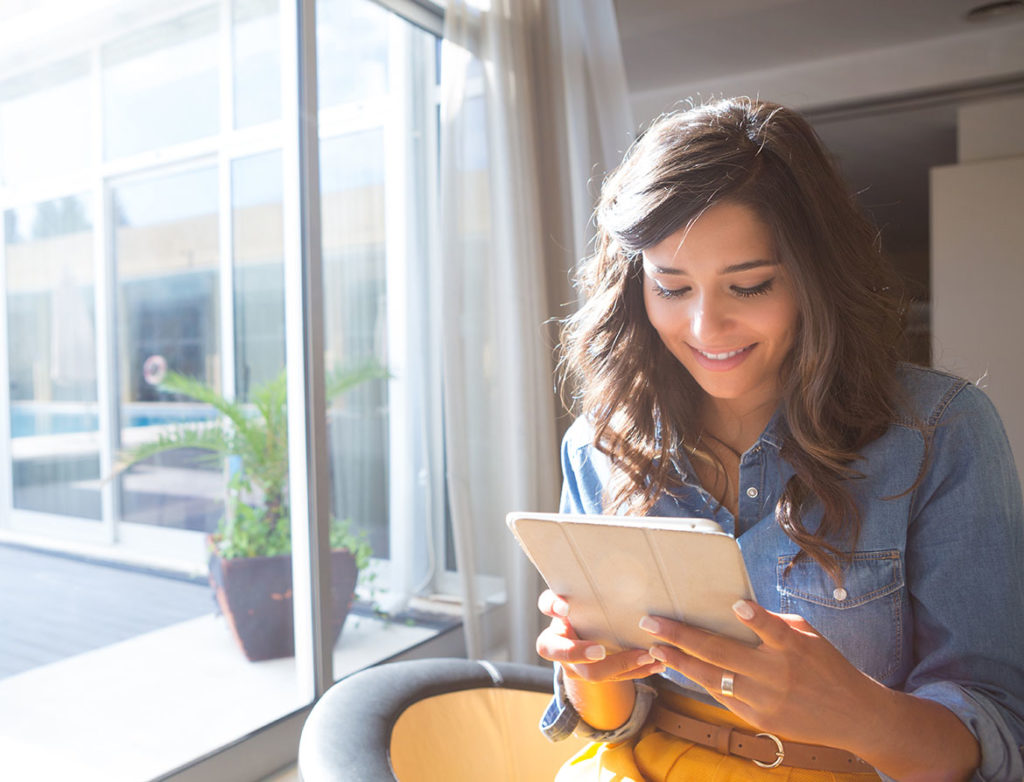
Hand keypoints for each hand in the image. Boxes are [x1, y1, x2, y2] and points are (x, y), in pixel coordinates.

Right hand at [535, 589, 664, 683]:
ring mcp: (575, 664)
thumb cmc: (591, 603)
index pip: (547, 607)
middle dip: (580, 653)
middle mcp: (559, 643)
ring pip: (592, 673)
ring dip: (621, 665)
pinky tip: (656, 665)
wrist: (591, 631)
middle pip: (563, 653)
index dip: (553, 608)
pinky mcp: (595, 674)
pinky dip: (637, 671)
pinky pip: (615, 678)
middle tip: (600, 651)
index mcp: (556, 612)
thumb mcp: (587, 592)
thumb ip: (593, 583)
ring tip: (647, 656)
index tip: (566, 607)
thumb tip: (620, 554)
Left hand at [639, 600, 880, 748]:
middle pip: (723, 654)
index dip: (756, 618)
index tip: (737, 606)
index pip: (773, 630)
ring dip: (680, 663)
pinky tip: (680, 668)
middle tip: (652, 623)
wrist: (853, 716)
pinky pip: (722, 696)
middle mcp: (777, 675)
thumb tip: (741, 610)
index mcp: (794, 648)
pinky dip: (700, 681)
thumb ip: (777, 625)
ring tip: (656, 649)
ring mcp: (765, 699)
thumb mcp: (810, 637)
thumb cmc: (828, 666)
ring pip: (713, 678)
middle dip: (682, 636)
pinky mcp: (759, 719)